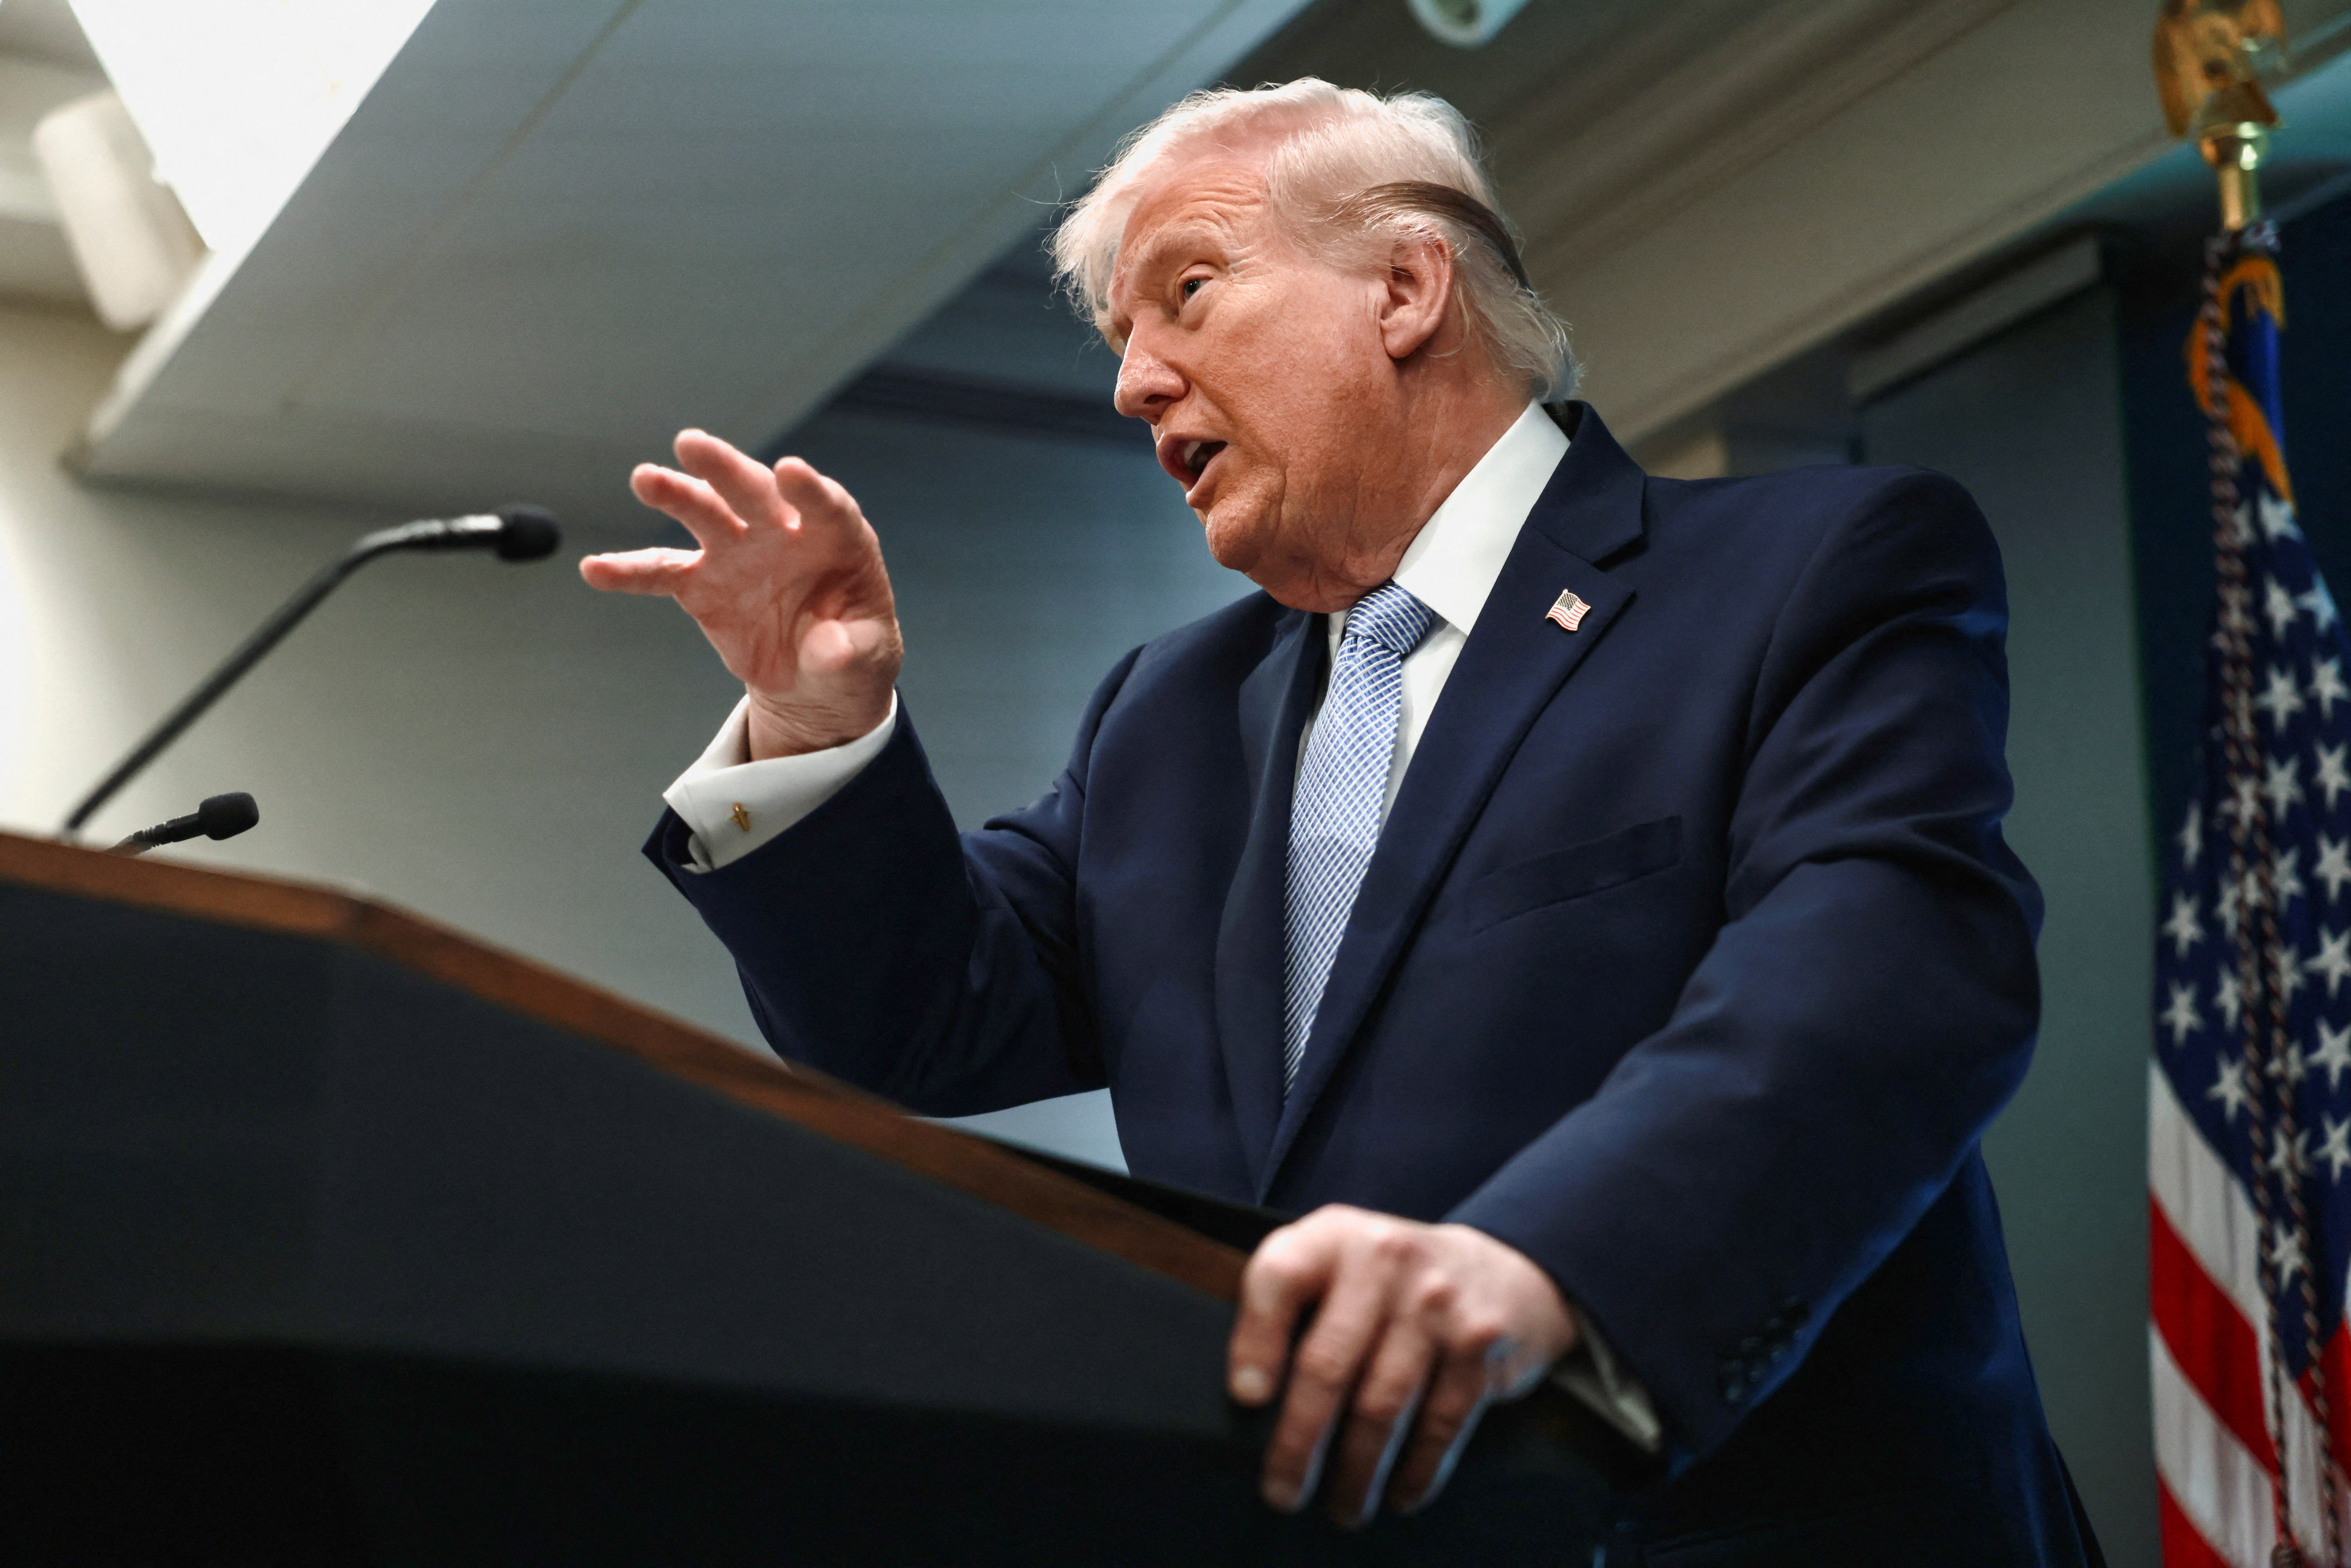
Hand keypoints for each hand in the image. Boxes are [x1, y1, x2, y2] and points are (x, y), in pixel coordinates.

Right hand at [580, 430, 902, 757]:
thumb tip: (829, 651)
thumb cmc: (853, 651)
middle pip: (753, 491)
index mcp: (836, 538)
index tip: (790, 471)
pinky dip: (629, 571)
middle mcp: (782, 532)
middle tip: (692, 444)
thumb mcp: (865, 659)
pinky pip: (661, 573)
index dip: (810, 489)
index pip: (825, 505)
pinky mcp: (702, 583)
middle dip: (725, 468)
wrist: (816, 675)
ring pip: (703, 514)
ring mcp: (737, 553)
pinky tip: (596, 569)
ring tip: (646, 479)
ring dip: (675, 495)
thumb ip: (847, 651)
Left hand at [1227, 1205, 1574, 1526]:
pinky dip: (1417, 1470)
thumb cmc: (1392, 1283)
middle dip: (1299, 1442)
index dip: (1254, 1340)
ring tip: (1342, 1509)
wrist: (1501, 1271)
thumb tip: (1249, 1402)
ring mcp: (1436, 1302)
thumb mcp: (1339, 1263)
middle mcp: (1385, 1259)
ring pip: (1381, 1405)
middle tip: (1283, 1494)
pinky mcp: (1479, 1343)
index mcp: (1334, 1236)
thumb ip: (1294, 1304)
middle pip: (1327, 1362)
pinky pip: (1438, 1423)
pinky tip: (1399, 1494)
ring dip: (1356, 1471)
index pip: (1278, 1276)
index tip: (1246, 1400)